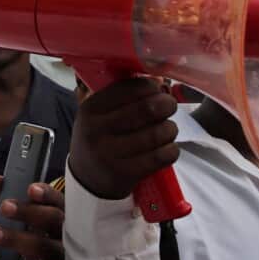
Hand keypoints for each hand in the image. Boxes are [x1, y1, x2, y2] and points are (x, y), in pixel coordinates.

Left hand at [0, 176, 64, 259]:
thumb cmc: (42, 240)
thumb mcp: (27, 221)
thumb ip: (11, 200)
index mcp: (61, 216)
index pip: (57, 200)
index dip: (46, 194)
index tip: (30, 189)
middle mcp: (68, 234)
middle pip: (53, 219)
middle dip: (29, 212)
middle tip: (5, 207)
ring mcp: (67, 257)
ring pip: (48, 247)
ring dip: (20, 240)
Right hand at [68, 78, 178, 200]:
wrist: (87, 178)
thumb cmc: (100, 138)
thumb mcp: (98, 114)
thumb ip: (122, 97)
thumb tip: (159, 81)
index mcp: (91, 108)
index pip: (130, 89)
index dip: (151, 87)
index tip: (158, 90)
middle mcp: (97, 129)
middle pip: (147, 109)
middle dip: (166, 105)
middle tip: (169, 106)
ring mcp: (110, 153)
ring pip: (157, 133)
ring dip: (170, 129)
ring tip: (168, 129)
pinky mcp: (125, 173)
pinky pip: (161, 157)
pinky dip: (171, 150)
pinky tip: (167, 148)